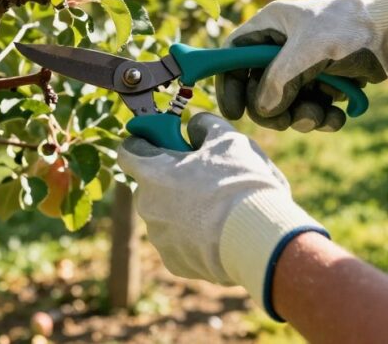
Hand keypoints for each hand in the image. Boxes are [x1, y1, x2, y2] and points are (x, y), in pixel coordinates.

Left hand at [117, 112, 326, 318]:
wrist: (259, 239)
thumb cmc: (240, 184)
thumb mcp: (228, 139)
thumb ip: (205, 125)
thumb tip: (194, 126)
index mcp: (151, 172)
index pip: (128, 150)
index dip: (145, 141)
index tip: (162, 140)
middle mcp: (146, 205)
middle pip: (150, 184)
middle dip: (170, 177)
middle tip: (202, 174)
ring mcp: (158, 236)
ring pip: (164, 214)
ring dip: (182, 207)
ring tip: (218, 207)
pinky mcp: (174, 262)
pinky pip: (178, 242)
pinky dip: (192, 236)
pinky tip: (218, 232)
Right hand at [217, 0, 387, 130]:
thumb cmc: (349, 28)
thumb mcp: (309, 50)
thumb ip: (279, 79)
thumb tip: (263, 109)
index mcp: (270, 26)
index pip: (234, 55)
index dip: (229, 82)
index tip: (233, 111)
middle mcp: (281, 46)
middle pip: (258, 87)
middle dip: (273, 109)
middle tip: (287, 121)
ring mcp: (302, 66)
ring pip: (285, 103)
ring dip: (301, 116)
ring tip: (321, 115)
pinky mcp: (322, 81)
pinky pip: (310, 108)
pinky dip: (321, 117)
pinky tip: (338, 115)